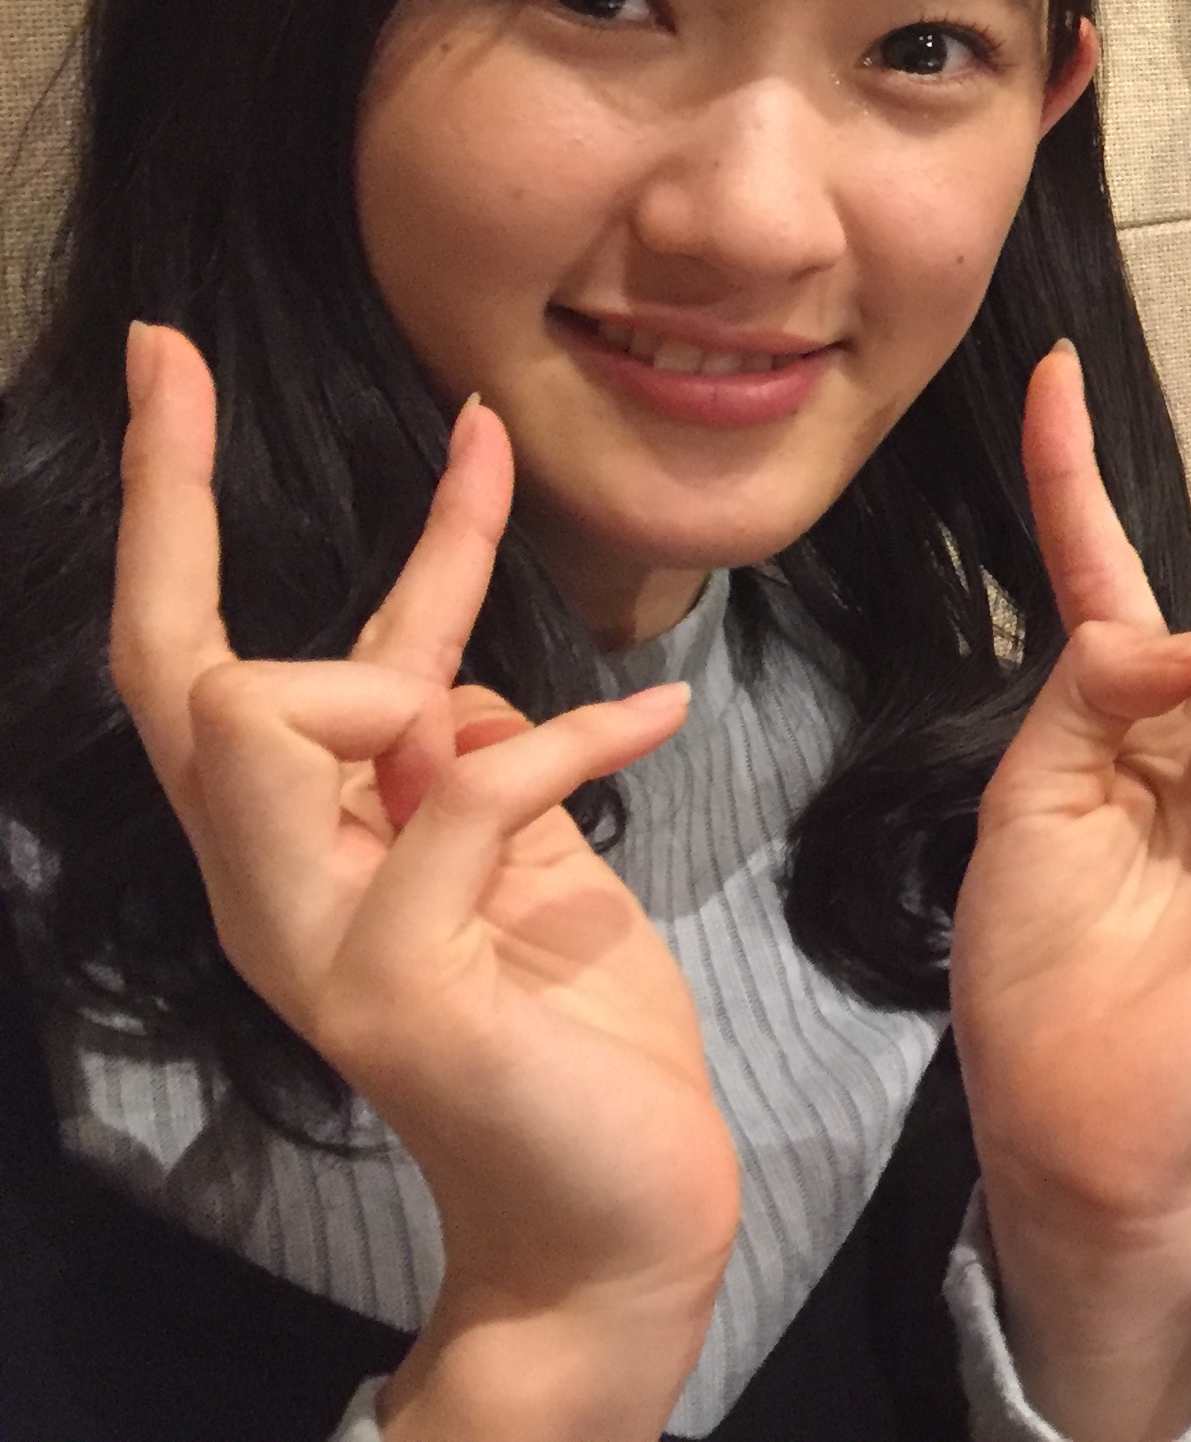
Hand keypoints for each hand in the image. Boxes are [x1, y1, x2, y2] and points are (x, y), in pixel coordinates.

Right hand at [110, 324, 733, 1438]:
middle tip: (393, 429)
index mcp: (297, 840)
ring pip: (267, 718)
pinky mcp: (400, 987)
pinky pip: (462, 788)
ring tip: (515, 727)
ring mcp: (317, 941)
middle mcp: (267, 886)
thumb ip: (460, 750)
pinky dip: (565, 739)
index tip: (170, 353)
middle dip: (197, 511)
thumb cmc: (570, 1022)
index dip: (176, 501)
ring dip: (400, 679)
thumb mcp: (516, 841)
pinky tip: (655, 727)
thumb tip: (438, 680)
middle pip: (185, 671)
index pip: (193, 652)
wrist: (613, 1202)